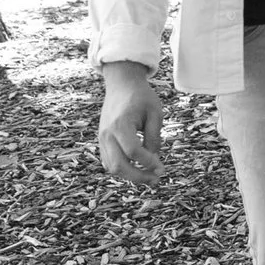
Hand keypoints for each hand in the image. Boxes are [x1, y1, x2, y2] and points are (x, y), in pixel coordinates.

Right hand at [96, 61, 166, 185]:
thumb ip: (154, 137)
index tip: (162, 168)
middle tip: (156, 179)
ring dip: (130, 176)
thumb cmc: (141, 97)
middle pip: (119, 165)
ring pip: (112, 167)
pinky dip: (122, 169)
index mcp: (120, 124)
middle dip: (138, 177)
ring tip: (149, 177)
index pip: (133, 151)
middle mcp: (107, 133)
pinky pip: (109, 162)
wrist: (121, 84)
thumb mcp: (155, 112)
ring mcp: (102, 138)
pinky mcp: (102, 141)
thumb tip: (153, 160)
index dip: (148, 163)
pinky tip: (138, 169)